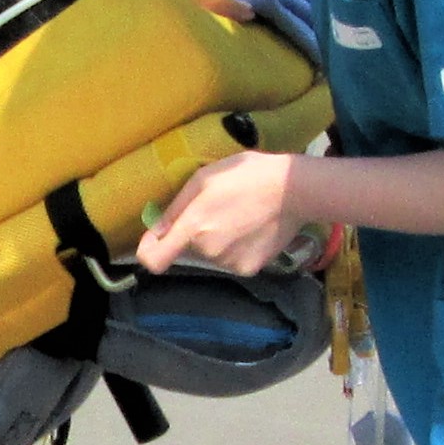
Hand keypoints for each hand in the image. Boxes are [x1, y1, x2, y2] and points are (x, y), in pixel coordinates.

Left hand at [138, 148, 309, 275]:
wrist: (294, 190)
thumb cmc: (247, 175)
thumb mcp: (204, 179)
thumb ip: (176, 209)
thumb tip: (154, 232)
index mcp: (193, 227)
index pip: (153, 259)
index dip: (149, 251)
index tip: (157, 239)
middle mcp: (208, 251)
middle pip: (187, 250)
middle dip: (194, 234)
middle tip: (218, 210)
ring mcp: (229, 263)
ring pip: (210, 255)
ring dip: (217, 240)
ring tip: (239, 216)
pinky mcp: (249, 269)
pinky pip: (231, 261)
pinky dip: (237, 249)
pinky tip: (252, 229)